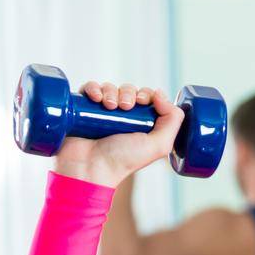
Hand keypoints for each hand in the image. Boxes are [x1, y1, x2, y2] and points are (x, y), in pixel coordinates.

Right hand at [53, 81, 181, 188]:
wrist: (90, 166)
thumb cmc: (124, 160)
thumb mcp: (158, 145)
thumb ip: (172, 122)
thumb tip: (161, 94)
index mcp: (143, 124)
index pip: (148, 97)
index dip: (147, 94)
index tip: (142, 102)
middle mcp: (123, 118)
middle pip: (129, 90)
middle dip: (128, 93)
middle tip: (125, 106)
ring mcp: (103, 113)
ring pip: (110, 88)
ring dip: (111, 91)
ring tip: (109, 106)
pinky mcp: (83, 109)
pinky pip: (89, 89)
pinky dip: (93, 89)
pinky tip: (96, 99)